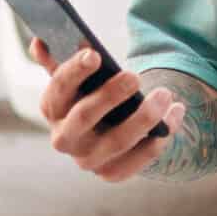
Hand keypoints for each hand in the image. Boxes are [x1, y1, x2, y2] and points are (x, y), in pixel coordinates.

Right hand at [29, 39, 185, 183]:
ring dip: (144, 117)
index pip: (58, 88)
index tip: (95, 54)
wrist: (108, 130)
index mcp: (52, 108)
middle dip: (110, 94)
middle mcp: (64, 138)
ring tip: (165, 94)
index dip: (74, 71)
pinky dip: (160, 137)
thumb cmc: (92, 94)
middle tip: (134, 76)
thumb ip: (60, 59)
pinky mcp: (112, 173)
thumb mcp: (78, 77)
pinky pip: (140, 158)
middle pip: (85, 116)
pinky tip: (176, 113)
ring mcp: (88, 159)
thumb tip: (40, 42)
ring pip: (117, 140)